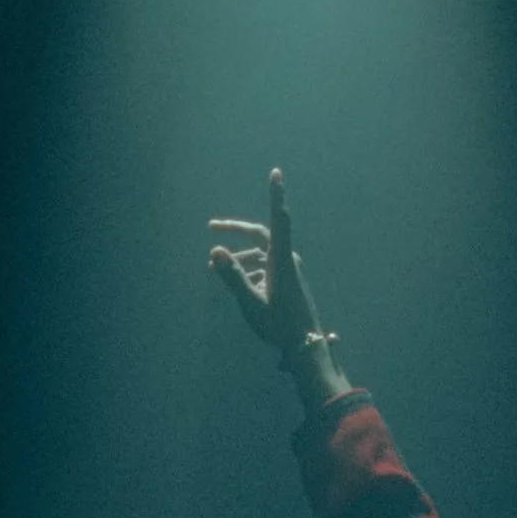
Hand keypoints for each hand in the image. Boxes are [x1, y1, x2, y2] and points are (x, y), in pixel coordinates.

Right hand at [208, 167, 329, 358]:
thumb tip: (215, 251)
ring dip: (239, 256)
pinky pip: (265, 266)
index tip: (276, 172)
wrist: (305, 345)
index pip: (277, 219)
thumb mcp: (251, 302)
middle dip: (235, 231)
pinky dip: (249, 269)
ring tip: (214, 268)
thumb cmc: (279, 324)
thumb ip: (232, 276)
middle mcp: (287, 259)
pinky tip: (237, 284)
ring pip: (260, 253)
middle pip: (260, 234)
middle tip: (211, 228)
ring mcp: (289, 270)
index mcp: (281, 259)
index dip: (276, 195)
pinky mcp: (288, 280)